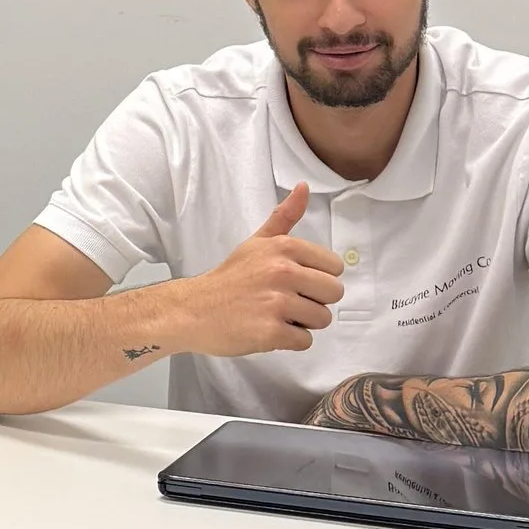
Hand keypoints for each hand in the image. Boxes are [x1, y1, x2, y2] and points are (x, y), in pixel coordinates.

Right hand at [172, 186, 342, 359]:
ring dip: (304, 323)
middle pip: (334, 293)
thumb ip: (284, 217)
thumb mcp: (256, 242)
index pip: (335, 267)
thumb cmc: (230, 277)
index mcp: (284, 247)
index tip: (296, 281)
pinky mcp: (271, 332)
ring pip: (322, 318)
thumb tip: (304, 187)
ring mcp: (277, 303)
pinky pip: (305, 341)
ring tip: (277, 316)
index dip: (318, 278)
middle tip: (288, 302)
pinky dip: (290, 341)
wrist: (194, 310)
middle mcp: (283, 272)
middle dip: (315, 301)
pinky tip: (269, 330)